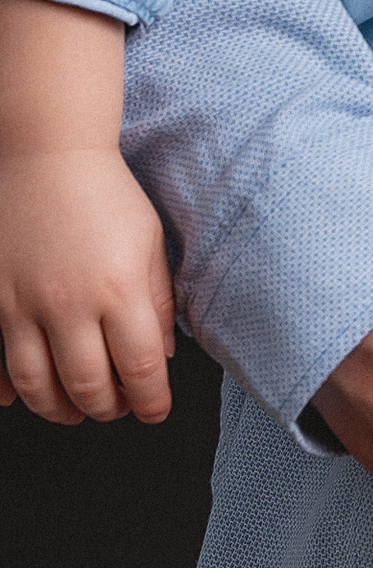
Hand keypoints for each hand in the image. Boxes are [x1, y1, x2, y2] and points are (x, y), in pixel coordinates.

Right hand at [0, 148, 176, 423]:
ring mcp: (24, 306)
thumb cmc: (106, 195)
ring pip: (39, 384)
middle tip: (118, 409)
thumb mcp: (150, 243)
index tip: (156, 410)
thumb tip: (162, 354)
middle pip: (88, 386)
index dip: (151, 399)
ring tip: (78, 410)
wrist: (48, 158)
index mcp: (120, 289)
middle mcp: (70, 305)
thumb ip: (159, 301)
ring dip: (60, 409)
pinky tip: (23, 396)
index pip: (140, 366)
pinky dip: (11, 389)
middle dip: (108, 409)